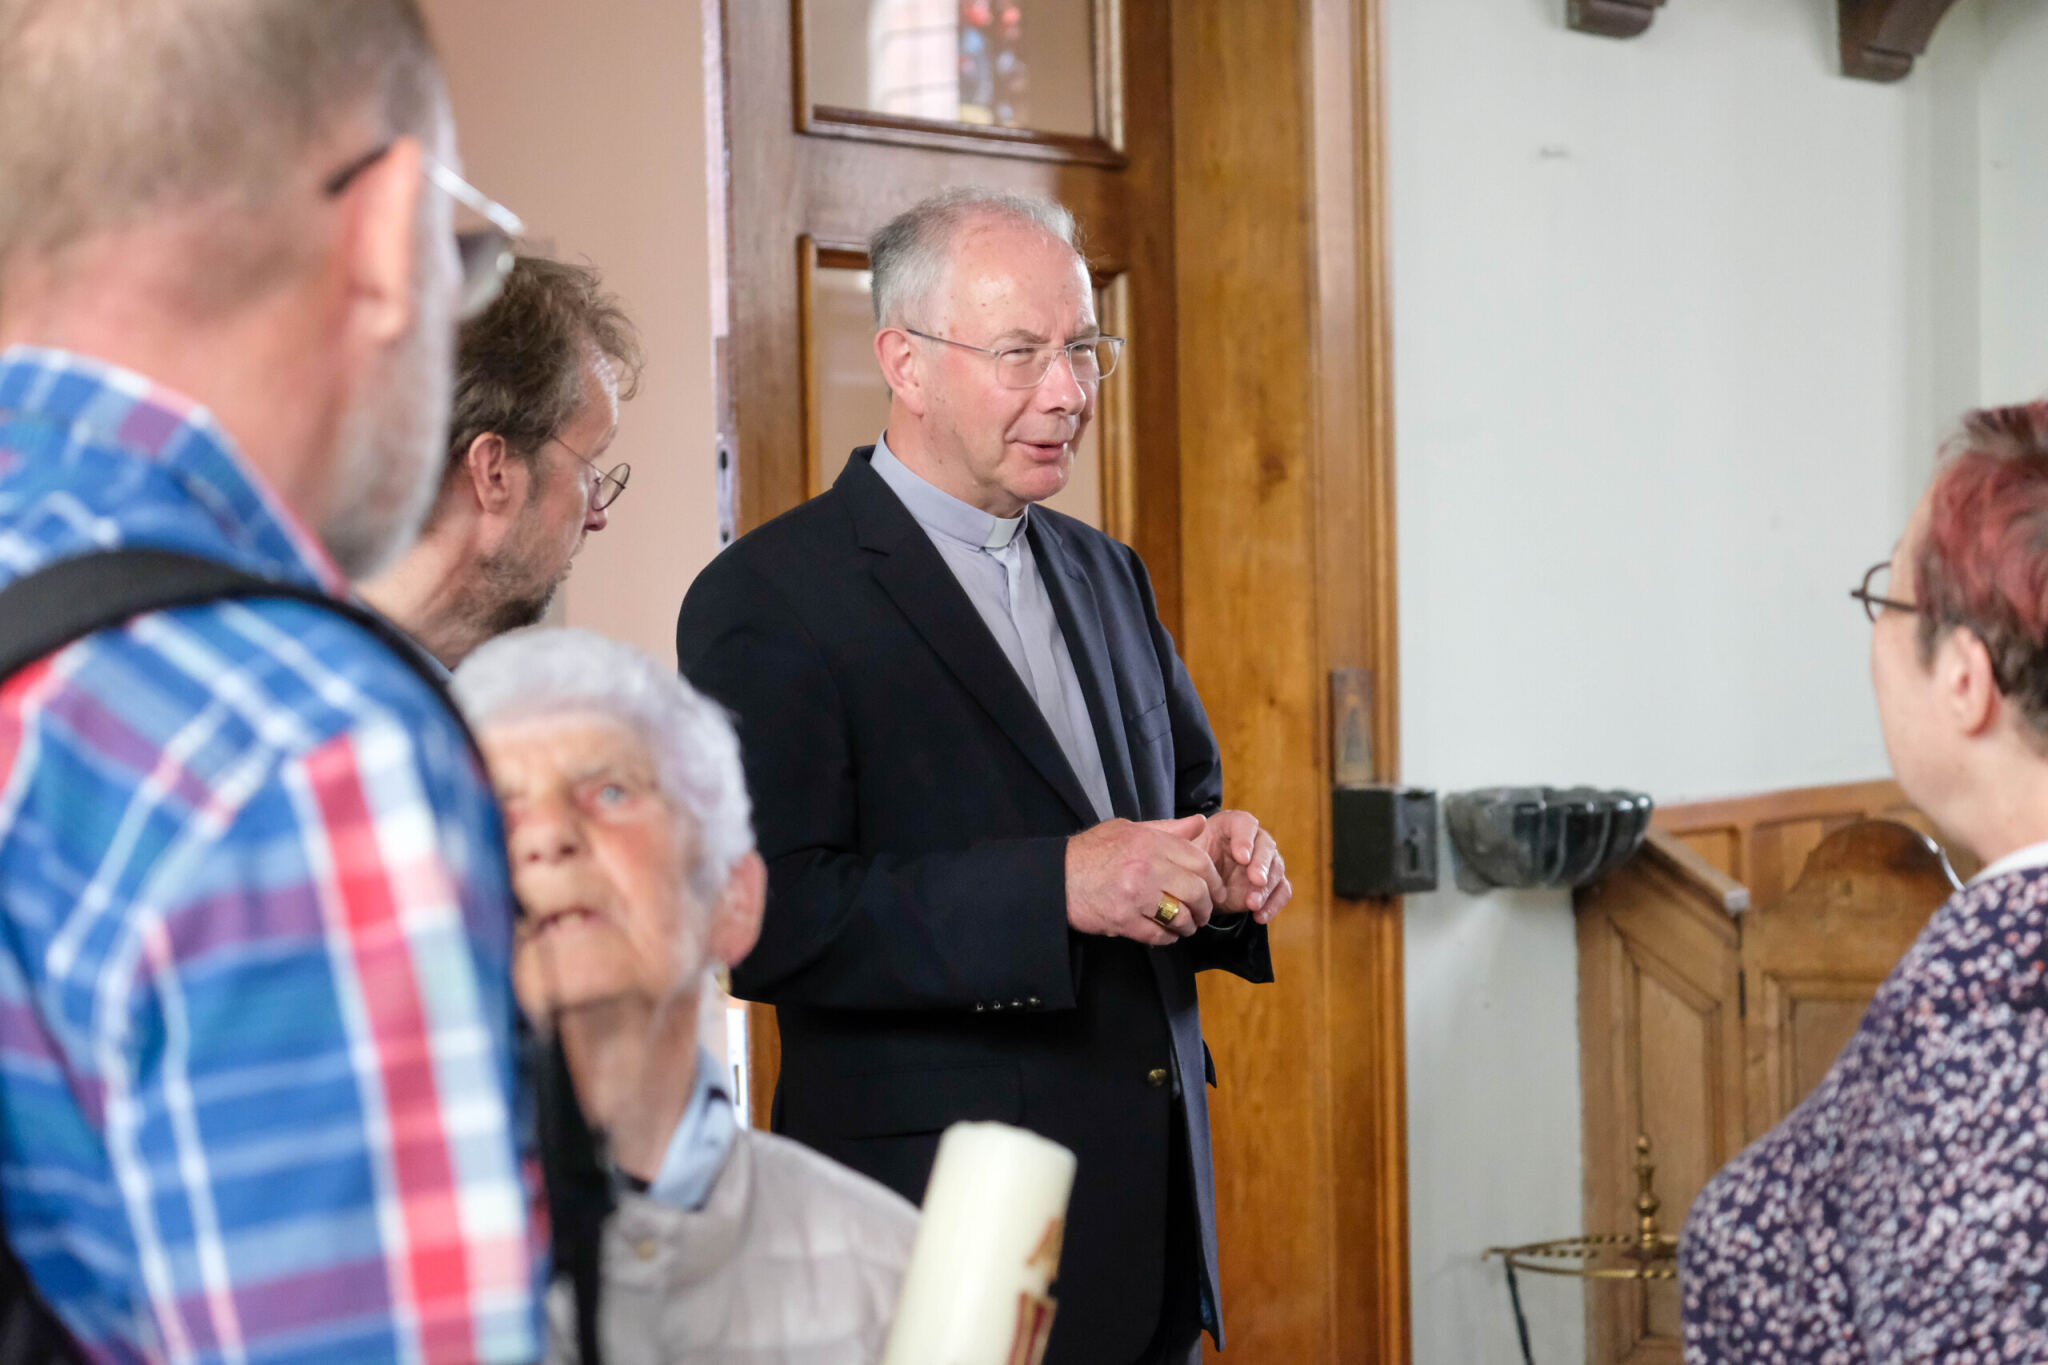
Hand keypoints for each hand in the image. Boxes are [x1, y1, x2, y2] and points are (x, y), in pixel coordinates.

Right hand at [1065, 815, 1225, 945]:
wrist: (1055, 878)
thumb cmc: (1091, 852)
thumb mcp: (1129, 830)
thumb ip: (1167, 829)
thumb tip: (1201, 823)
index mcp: (1150, 842)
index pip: (1200, 861)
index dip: (1214, 879)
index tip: (1215, 890)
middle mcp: (1146, 867)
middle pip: (1196, 891)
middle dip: (1205, 907)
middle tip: (1203, 913)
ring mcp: (1135, 895)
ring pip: (1180, 916)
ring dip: (1188, 925)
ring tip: (1186, 925)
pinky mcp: (1123, 920)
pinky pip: (1158, 935)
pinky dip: (1168, 938)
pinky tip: (1166, 934)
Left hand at [1198, 810, 1292, 924]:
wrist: (1199, 885)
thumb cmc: (1192, 860)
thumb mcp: (1185, 848)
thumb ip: (1188, 835)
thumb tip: (1199, 822)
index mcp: (1233, 825)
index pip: (1245, 824)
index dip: (1245, 839)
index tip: (1240, 857)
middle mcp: (1255, 840)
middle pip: (1266, 846)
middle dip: (1262, 864)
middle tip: (1256, 880)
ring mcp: (1266, 862)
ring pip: (1276, 869)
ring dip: (1266, 888)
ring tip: (1252, 904)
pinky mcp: (1271, 884)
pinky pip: (1282, 891)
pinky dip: (1274, 904)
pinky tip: (1260, 916)